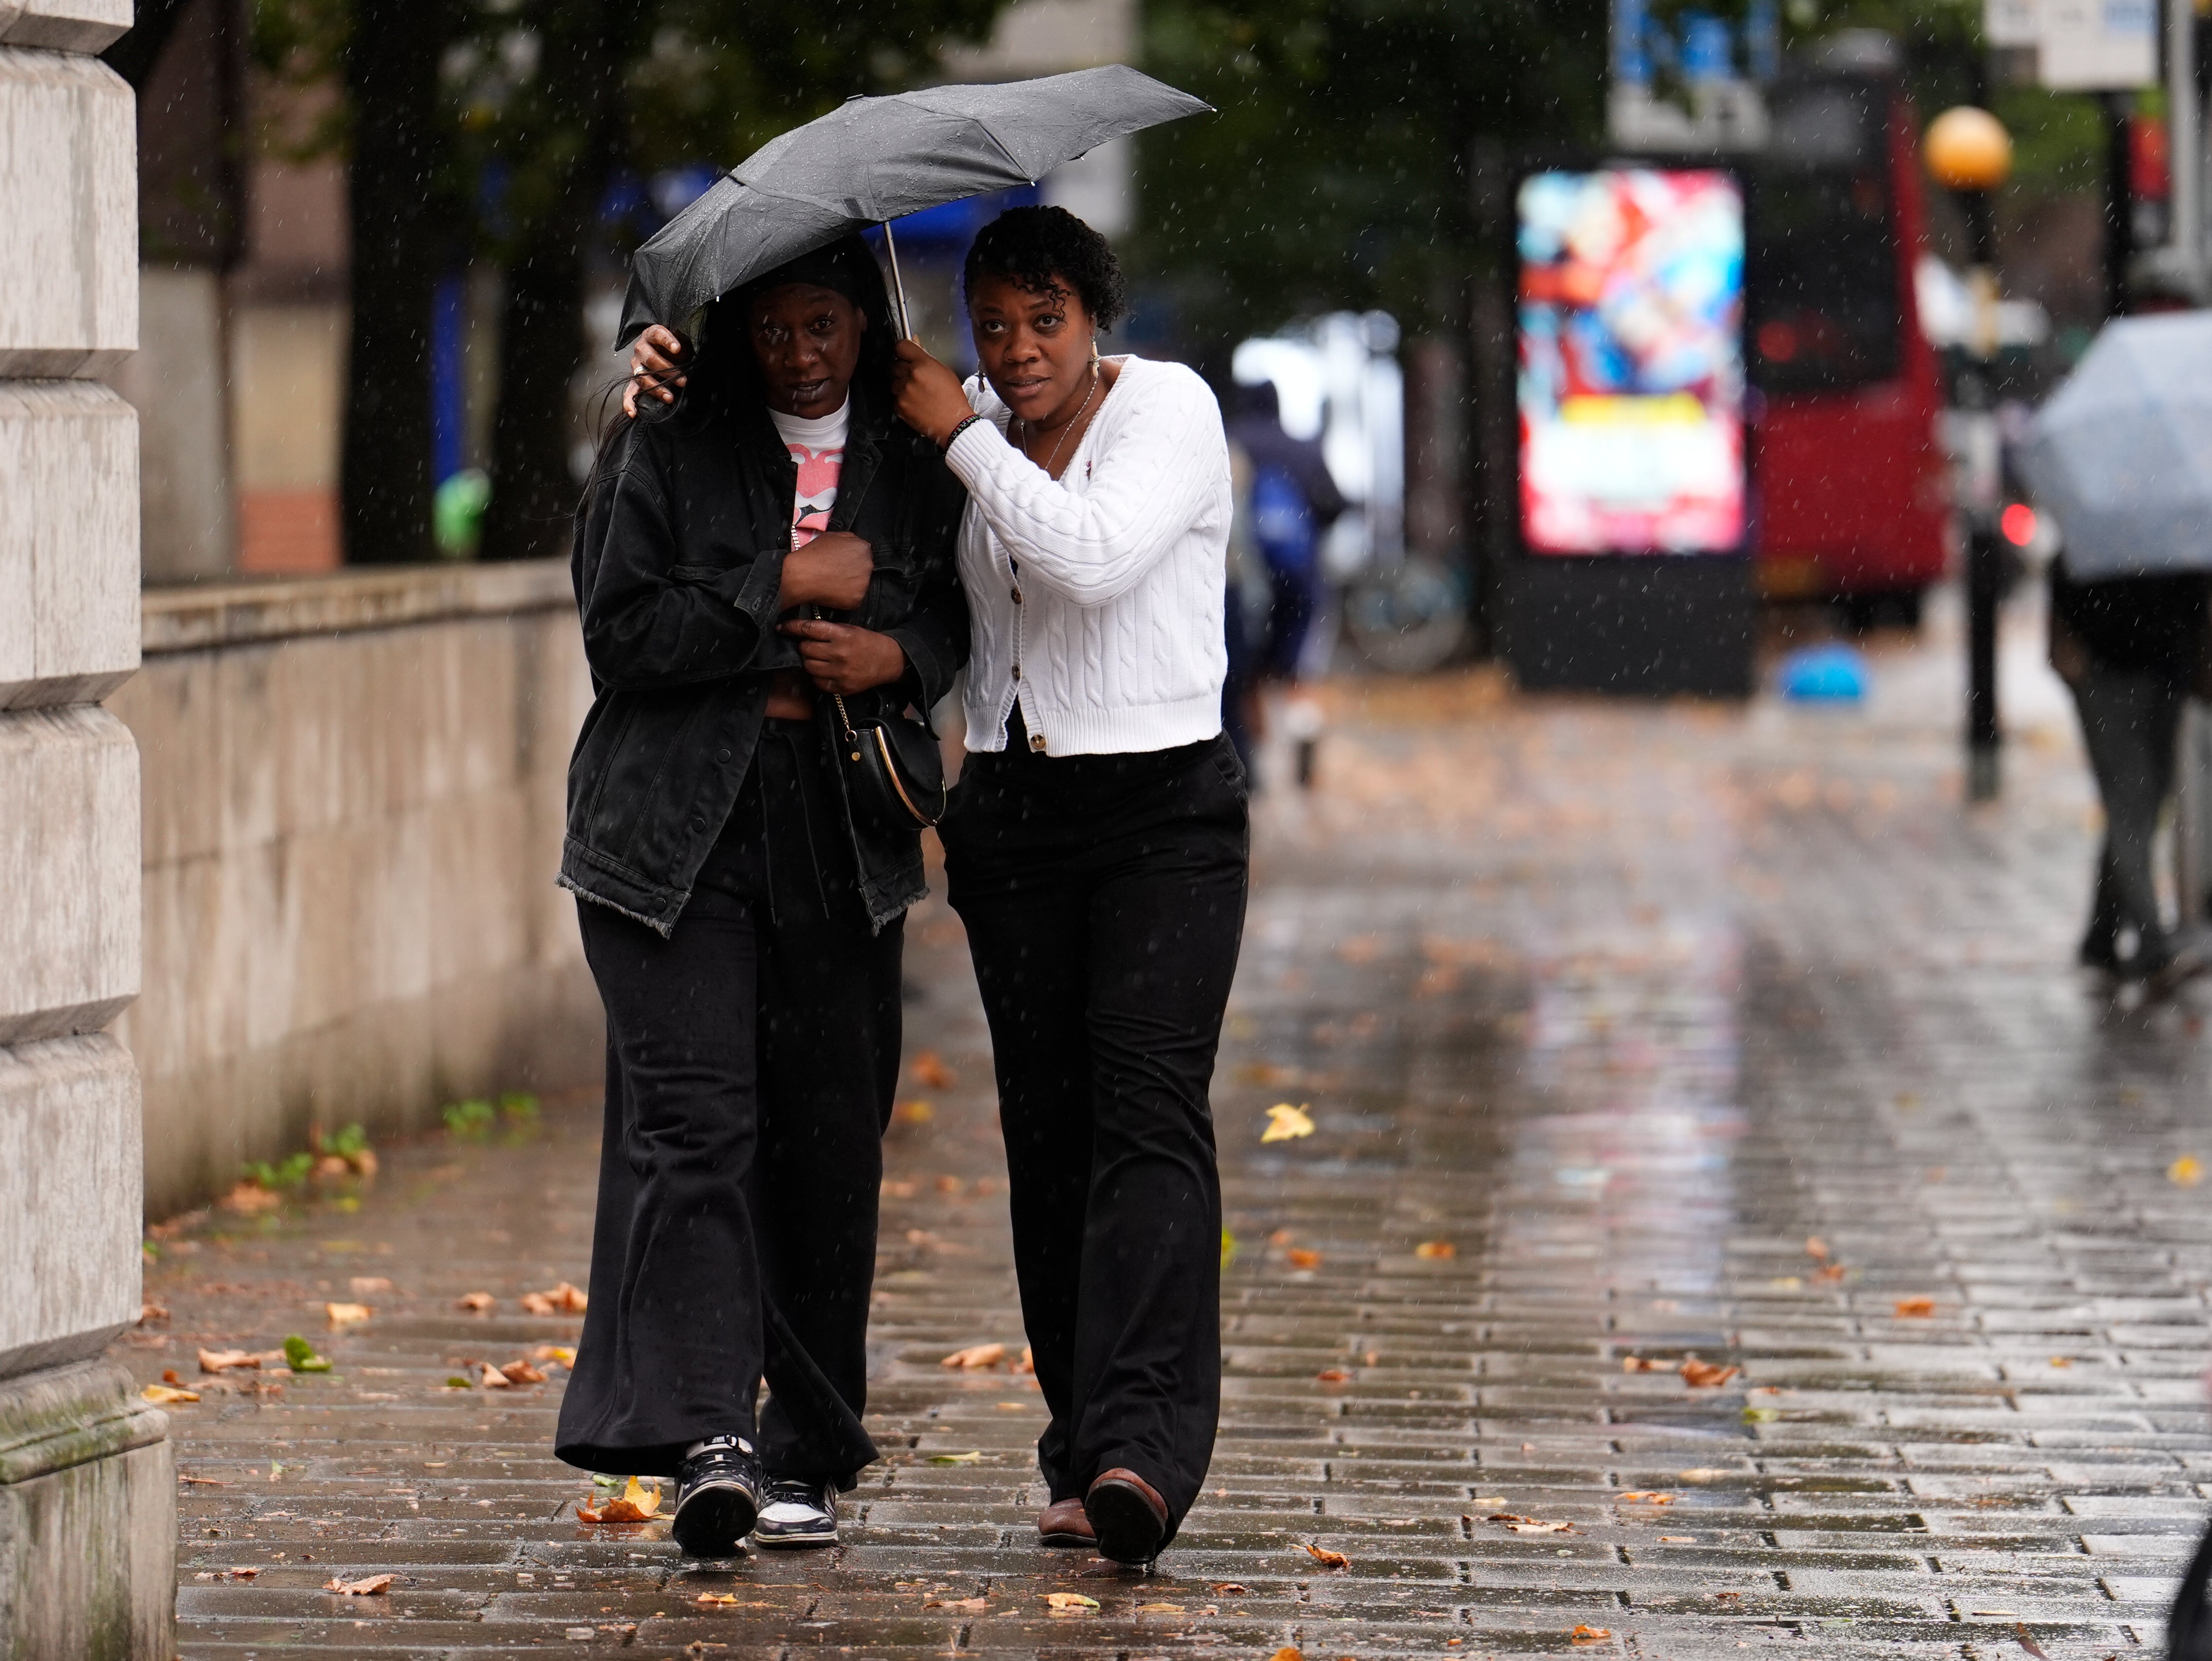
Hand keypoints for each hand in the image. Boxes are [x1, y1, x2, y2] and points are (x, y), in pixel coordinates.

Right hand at [623, 324, 689, 416]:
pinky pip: (629, 391)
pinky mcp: (635, 380)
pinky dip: (630, 402)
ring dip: (656, 388)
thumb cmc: (676, 347)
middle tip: (683, 381)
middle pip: (650, 359)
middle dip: (667, 371)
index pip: (658, 334)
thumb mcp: (682, 341)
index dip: (667, 341)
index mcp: (652, 334)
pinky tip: (633, 413)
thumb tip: (693, 353)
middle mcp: (641, 349)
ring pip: (643, 377)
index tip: (678, 348)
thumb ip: (685, 343)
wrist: (665, 351)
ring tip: (670, 398)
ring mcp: (636, 365)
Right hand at [778, 532, 872, 611]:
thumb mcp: (831, 536)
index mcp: (862, 548)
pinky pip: (854, 598)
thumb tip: (855, 543)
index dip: (852, 558)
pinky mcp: (857, 599)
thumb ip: (848, 538)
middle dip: (853, 571)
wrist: (800, 576)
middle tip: (837, 573)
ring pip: (860, 584)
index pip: (864, 554)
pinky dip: (845, 597)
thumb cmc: (813, 555)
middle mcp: (867, 565)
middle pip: (864, 569)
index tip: (843, 563)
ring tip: (834, 582)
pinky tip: (834, 591)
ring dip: (850, 584)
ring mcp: (864, 583)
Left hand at [780, 620, 908, 694]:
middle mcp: (839, 654)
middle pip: (805, 649)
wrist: (889, 661)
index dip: (792, 627)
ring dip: (809, 661)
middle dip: (803, 646)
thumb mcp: (850, 629)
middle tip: (808, 645)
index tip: (781, 627)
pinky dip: (817, 676)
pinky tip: (825, 670)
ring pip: (809, 666)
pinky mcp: (842, 687)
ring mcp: (840, 672)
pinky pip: (818, 682)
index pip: (809, 630)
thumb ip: (828, 630)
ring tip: (817, 658)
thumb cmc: (868, 642)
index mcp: (842, 635)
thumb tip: (802, 630)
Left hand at [893, 339, 975, 446]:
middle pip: (895, 365)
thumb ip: (927, 359)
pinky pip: (895, 397)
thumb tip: (916, 346)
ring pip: (893, 382)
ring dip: (901, 385)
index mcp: (923, 364)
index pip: (901, 347)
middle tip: (915, 378)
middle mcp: (911, 376)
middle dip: (903, 370)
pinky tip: (916, 403)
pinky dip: (902, 399)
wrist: (953, 423)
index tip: (904, 354)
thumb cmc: (953, 399)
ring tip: (917, 392)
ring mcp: (903, 391)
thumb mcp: (945, 372)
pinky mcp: (899, 405)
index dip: (902, 350)